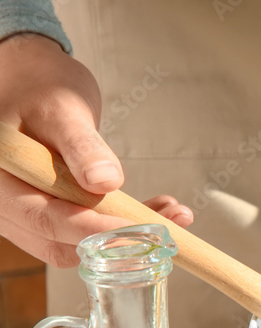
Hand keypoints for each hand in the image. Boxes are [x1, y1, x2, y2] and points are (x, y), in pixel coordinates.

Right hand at [0, 34, 191, 266]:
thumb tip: (105, 182)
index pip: (45, 220)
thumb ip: (81, 146)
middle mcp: (6, 205)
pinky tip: (158, 209)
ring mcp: (26, 214)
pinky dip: (122, 226)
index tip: (140, 231)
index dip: (94, 231)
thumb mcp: (61, 109)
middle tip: (168, 229)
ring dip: (128, 237)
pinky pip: (85, 231)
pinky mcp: (50, 213)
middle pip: (60, 242)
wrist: (31, 80)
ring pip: (78, 243)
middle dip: (119, 241)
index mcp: (0, 181)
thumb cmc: (40, 87)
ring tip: (174, 213)